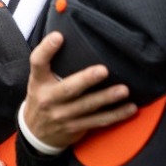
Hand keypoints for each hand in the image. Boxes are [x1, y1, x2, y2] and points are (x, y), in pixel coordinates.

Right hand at [20, 31, 136, 149]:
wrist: (35, 133)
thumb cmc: (42, 98)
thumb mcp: (39, 80)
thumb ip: (51, 63)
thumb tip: (67, 33)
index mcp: (38, 82)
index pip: (38, 63)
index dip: (46, 49)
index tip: (58, 36)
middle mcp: (48, 99)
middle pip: (68, 89)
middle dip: (86, 80)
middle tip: (103, 70)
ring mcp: (62, 116)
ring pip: (87, 107)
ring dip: (106, 98)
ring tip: (123, 90)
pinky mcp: (75, 127)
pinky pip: (98, 121)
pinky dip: (115, 115)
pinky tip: (130, 108)